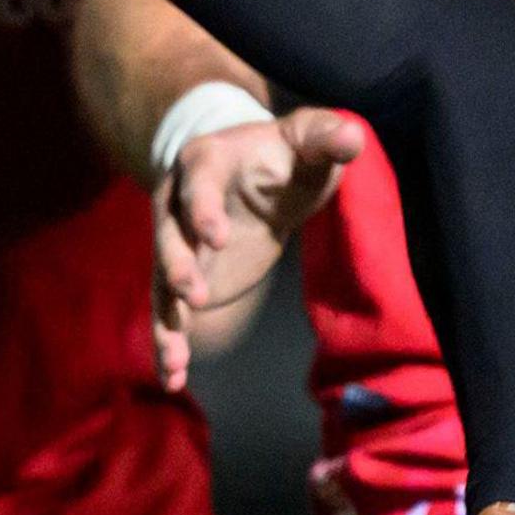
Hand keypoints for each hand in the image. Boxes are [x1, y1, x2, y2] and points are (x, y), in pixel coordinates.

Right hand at [152, 107, 363, 389]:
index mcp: (205, 162)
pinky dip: (170, 344)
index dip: (203, 208)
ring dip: (167, 319)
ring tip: (176, 358)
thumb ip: (325, 136)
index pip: (197, 184)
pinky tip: (174, 379)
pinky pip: (170, 313)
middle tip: (194, 296)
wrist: (257, 176)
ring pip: (162, 282)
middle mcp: (177, 204)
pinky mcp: (185, 278)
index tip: (216, 238)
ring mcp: (177, 245)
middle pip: (169, 236)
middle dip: (177, 265)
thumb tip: (351, 137)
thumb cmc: (285, 154)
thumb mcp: (308, 139)